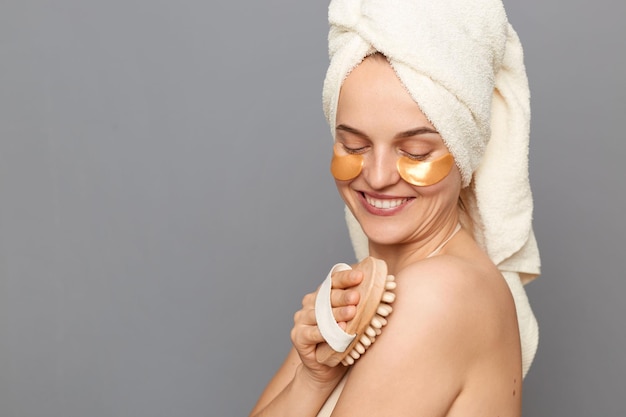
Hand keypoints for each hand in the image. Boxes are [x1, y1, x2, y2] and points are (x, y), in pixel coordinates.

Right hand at [290, 268, 362, 384]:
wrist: (326, 368)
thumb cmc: (342, 341)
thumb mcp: (352, 320)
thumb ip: (357, 306)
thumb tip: (378, 292)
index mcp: (322, 295)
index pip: (333, 281)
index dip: (346, 278)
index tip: (360, 276)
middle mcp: (309, 303)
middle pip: (326, 296)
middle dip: (343, 296)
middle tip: (357, 296)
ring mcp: (301, 319)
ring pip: (320, 314)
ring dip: (337, 313)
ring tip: (352, 313)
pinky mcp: (298, 336)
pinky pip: (313, 332)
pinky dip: (326, 331)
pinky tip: (338, 329)